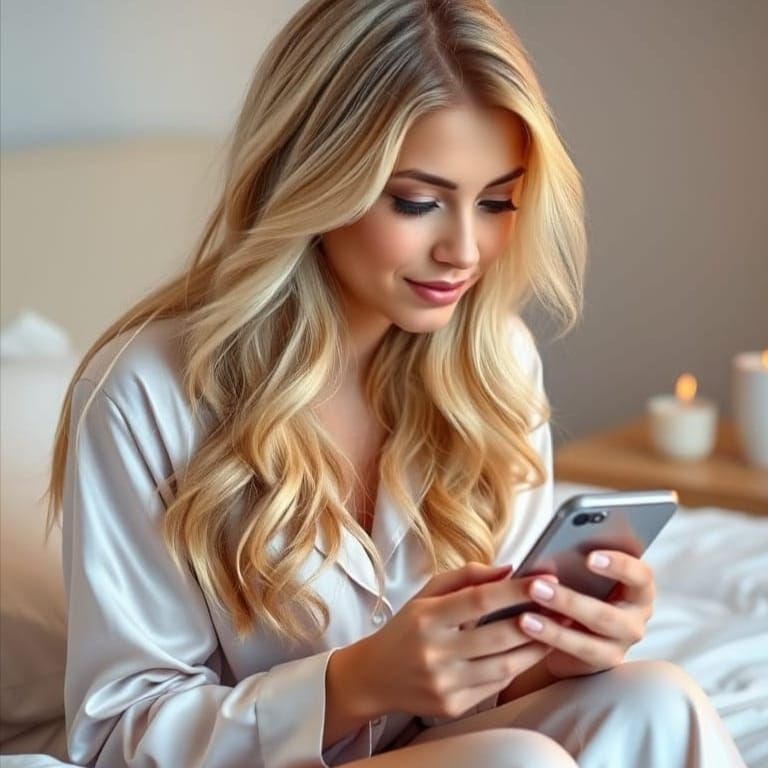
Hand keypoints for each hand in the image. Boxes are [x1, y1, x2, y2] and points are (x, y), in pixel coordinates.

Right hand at [355, 562, 555, 719]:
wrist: (374, 677)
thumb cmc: (405, 629)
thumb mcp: (425, 594)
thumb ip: (465, 577)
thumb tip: (507, 569)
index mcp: (426, 618)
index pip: (479, 600)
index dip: (515, 590)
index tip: (543, 580)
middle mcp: (435, 652)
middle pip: (499, 636)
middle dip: (537, 620)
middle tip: (563, 606)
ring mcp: (445, 683)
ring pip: (505, 665)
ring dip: (537, 647)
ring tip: (558, 630)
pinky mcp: (453, 706)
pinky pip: (496, 685)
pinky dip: (518, 666)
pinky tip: (531, 652)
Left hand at [516, 550, 654, 678]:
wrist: (578, 623)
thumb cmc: (582, 585)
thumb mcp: (584, 572)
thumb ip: (577, 562)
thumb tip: (549, 553)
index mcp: (639, 587)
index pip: (640, 575)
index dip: (619, 565)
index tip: (589, 557)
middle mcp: (636, 615)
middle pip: (608, 614)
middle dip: (569, 601)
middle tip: (536, 586)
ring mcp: (623, 641)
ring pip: (591, 639)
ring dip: (555, 628)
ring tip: (525, 618)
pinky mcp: (606, 660)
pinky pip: (579, 652)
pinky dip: (552, 639)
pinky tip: (529, 629)